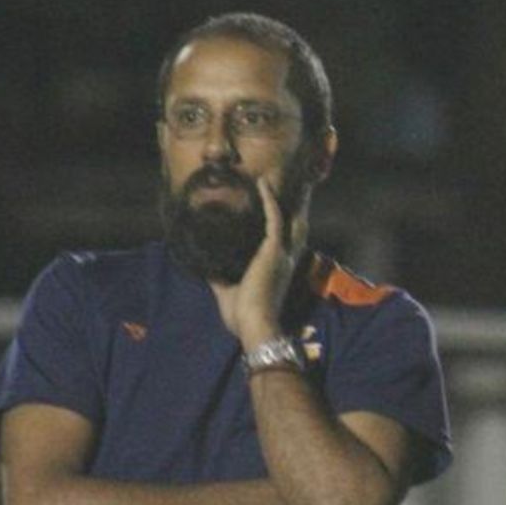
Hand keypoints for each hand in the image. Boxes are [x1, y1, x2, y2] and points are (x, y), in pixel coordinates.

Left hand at [211, 174, 307, 348]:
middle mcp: (287, 259)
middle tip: (300, 185)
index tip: (289, 208)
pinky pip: (273, 218)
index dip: (291, 223)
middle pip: (299, 225)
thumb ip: (220, 279)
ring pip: (291, 218)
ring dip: (290, 197)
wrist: (254, 327)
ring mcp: (282, 254)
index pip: (290, 241)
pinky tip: (262, 184)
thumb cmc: (244, 317)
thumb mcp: (228, 294)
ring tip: (282, 177)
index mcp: (280, 270)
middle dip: (300, 206)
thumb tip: (205, 268)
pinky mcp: (273, 251)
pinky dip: (268, 200)